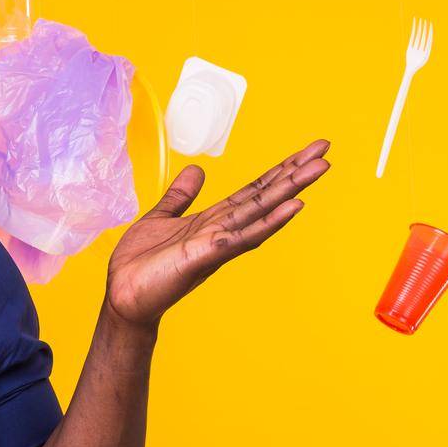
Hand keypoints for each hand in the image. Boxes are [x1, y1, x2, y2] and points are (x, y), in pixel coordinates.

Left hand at [105, 139, 331, 329]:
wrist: (123, 296)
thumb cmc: (142, 263)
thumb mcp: (161, 219)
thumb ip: (180, 197)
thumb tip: (197, 170)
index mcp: (213, 220)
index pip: (253, 190)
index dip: (279, 169)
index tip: (306, 150)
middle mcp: (222, 230)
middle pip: (264, 196)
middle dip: (294, 173)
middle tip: (324, 149)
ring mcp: (216, 243)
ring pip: (261, 212)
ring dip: (290, 190)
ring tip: (319, 169)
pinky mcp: (203, 256)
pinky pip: (241, 237)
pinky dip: (267, 222)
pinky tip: (293, 207)